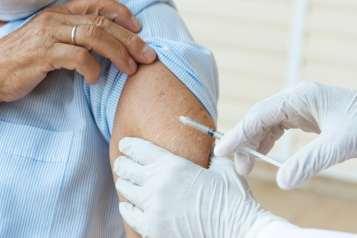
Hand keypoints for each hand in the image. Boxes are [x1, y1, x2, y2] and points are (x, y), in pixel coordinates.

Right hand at [0, 0, 155, 101]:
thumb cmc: (28, 59)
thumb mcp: (54, 41)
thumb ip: (78, 38)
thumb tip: (110, 46)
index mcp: (61, 13)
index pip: (98, 5)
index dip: (122, 14)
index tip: (139, 30)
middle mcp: (56, 19)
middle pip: (102, 23)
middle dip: (130, 40)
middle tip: (148, 56)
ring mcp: (49, 35)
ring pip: (94, 37)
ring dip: (118, 54)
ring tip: (130, 69)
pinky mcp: (42, 54)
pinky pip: (77, 58)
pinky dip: (92, 69)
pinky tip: (95, 80)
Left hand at [114, 137, 281, 237]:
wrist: (238, 231)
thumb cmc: (232, 198)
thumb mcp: (222, 167)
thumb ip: (209, 153)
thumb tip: (206, 146)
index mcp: (172, 166)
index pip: (139, 149)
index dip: (129, 144)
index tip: (125, 144)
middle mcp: (157, 185)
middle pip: (126, 169)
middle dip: (123, 162)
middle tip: (123, 162)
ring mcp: (153, 209)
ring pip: (125, 190)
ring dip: (126, 184)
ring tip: (127, 181)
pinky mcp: (153, 229)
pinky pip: (129, 215)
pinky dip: (127, 207)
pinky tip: (128, 204)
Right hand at [214, 80, 356, 189]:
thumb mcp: (340, 144)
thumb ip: (309, 162)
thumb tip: (282, 183)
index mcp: (300, 97)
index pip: (260, 114)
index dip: (239, 133)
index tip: (223, 150)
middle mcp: (295, 99)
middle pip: (258, 118)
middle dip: (245, 141)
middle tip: (241, 167)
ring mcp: (298, 106)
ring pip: (265, 123)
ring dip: (254, 143)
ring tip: (248, 165)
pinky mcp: (303, 116)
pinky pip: (276, 128)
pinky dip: (266, 142)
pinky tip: (262, 155)